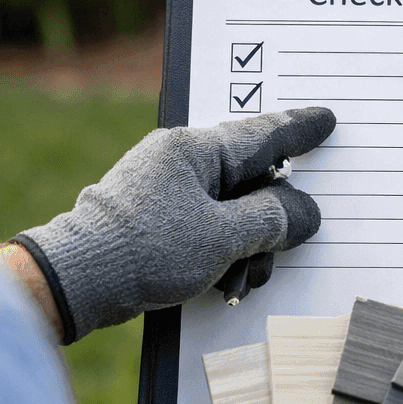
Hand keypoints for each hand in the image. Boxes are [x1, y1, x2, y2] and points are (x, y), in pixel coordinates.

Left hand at [15, 107, 334, 341]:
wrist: (76, 281)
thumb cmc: (143, 250)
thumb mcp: (222, 237)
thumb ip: (272, 220)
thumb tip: (305, 213)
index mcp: (194, 149)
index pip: (262, 134)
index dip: (300, 131)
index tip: (327, 121)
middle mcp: (179, 161)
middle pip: (249, 181)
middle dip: (269, 222)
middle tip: (280, 249)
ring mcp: (165, 190)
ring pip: (230, 210)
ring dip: (245, 246)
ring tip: (238, 281)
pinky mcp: (154, 219)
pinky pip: (206, 227)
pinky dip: (220, 252)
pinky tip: (220, 282)